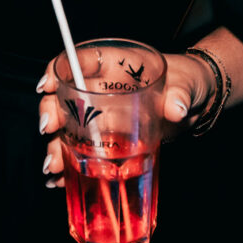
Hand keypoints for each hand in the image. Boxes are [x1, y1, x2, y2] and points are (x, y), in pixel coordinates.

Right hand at [33, 52, 212, 187]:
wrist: (196, 104)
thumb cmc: (188, 81)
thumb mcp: (186, 83)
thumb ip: (180, 94)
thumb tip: (177, 108)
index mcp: (117, 65)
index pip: (80, 61)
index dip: (59, 70)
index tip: (47, 86)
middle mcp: (103, 88)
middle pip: (67, 97)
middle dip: (52, 113)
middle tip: (49, 130)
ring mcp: (104, 115)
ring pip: (70, 128)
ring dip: (58, 147)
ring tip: (54, 167)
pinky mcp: (109, 139)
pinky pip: (83, 150)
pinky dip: (71, 165)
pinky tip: (61, 180)